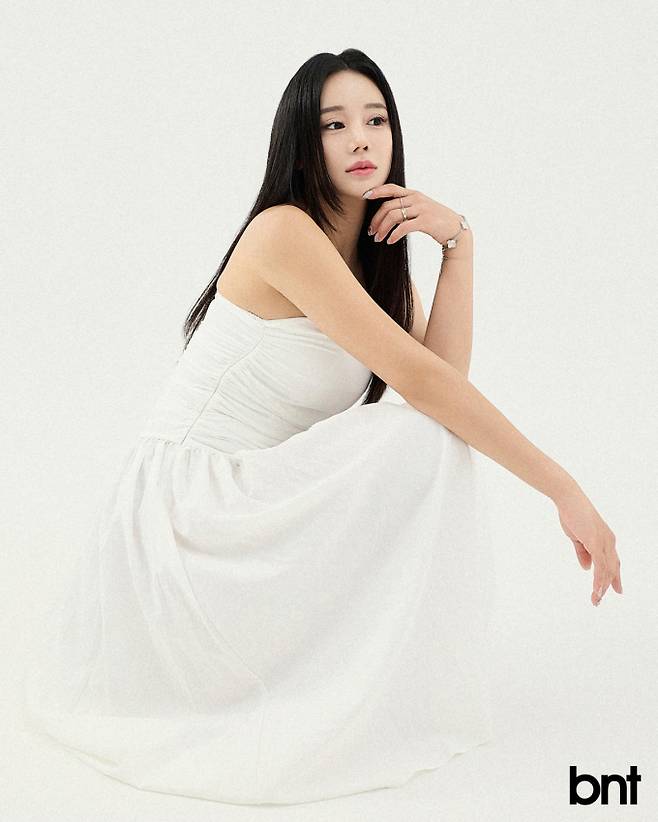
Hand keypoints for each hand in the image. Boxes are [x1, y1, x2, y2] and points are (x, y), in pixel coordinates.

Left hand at [363, 183, 465, 246]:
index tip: (365, 196)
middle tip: (371, 232)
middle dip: (376, 220)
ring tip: (378, 239)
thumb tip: (387, 212)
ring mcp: (421, 209)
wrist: (455, 229)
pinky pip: (403, 227)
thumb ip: (407, 206)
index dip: (377, 190)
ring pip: (393, 216)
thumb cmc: (436, 221)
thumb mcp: (421, 208)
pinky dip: (394, 235)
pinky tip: (390, 241)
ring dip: (382, 229)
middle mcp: (416, 199)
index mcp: (414, 194)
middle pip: (388, 206)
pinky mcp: (425, 221)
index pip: (391, 188)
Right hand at [553, 484, 621, 606]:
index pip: (613, 561)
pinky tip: (597, 589)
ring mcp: (604, 542)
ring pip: (607, 570)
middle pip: (613, 568)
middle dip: (608, 585)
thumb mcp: (577, 537)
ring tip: (596, 599)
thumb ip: (583, 552)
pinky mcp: (596, 542)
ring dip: (602, 586)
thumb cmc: (572, 514)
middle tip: (600, 600)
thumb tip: (587, 568)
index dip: (614, 576)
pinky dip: (599, 579)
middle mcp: (609, 541)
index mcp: (606, 539)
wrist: (568, 498)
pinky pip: (601, 566)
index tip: (616, 590)